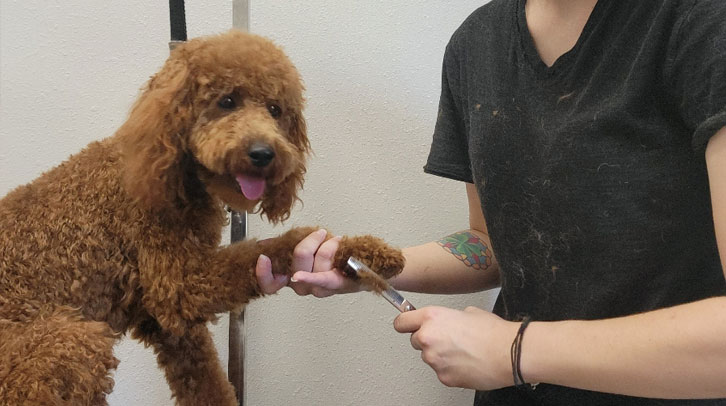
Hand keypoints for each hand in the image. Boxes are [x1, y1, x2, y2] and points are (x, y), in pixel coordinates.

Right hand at [255, 229, 363, 296]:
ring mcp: (317, 289)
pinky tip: (300, 276)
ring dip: (326, 246)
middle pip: (296, 263)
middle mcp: (302, 287)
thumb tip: (263, 245)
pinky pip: (322, 279)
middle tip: (319, 234)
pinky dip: (311, 276)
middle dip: (309, 243)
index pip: (269, 284)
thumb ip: (284, 247)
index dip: (263, 273)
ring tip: (335, 242)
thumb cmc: (330, 257)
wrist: (359, 266)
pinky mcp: (334, 285)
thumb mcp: (304, 249)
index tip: (263, 257)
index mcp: (291, 278)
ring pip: (313, 261)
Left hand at [394, 306, 518, 389]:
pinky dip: (451, 369)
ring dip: (440, 355)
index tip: (407, 325)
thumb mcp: (468, 312)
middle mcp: (428, 338)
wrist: (509, 353)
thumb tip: (448, 323)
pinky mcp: (443, 377)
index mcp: (432, 318)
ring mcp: (434, 360)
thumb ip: (450, 318)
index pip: (401, 322)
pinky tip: (467, 363)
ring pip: (429, 357)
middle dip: (428, 340)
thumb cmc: (493, 332)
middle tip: (448, 340)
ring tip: (463, 352)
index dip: (406, 324)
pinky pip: (441, 372)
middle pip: (415, 341)